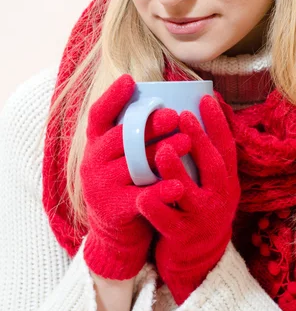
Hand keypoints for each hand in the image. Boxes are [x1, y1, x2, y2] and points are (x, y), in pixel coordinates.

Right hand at [80, 74, 181, 279]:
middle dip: (149, 125)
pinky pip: (141, 197)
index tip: (129, 80)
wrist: (117, 231)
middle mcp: (94, 161)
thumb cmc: (127, 181)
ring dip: (162, 152)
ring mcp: (101, 186)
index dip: (112, 97)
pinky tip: (179, 186)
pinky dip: (161, 191)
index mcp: (96, 143)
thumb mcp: (123, 155)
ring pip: (134, 165)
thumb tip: (165, 98)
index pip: (99, 115)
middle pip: (122, 138)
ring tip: (186, 142)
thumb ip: (135, 132)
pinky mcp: (114, 210)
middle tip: (174, 115)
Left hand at [136, 94, 240, 303]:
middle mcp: (221, 198)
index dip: (219, 123)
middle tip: (183, 116)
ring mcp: (203, 219)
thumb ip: (203, 158)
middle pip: (214, 166)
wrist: (198, 261)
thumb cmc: (198, 210)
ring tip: (161, 151)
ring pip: (191, 194)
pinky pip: (168, 222)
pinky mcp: (183, 238)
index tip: (207, 98)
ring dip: (177, 172)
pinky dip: (156, 209)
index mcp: (227, 182)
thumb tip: (193, 116)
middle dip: (200, 140)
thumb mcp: (210, 185)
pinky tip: (143, 196)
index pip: (227, 148)